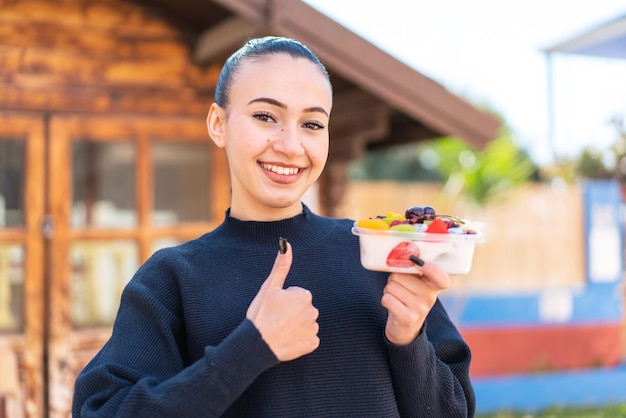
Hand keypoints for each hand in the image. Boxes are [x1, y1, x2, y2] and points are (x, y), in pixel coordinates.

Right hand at [246, 241, 319, 360]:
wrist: (257, 344)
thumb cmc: (261, 314)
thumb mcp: (269, 287)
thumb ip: (281, 265)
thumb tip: (286, 244)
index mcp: (305, 296)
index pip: (297, 295)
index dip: (284, 300)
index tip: (275, 307)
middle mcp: (313, 312)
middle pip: (303, 308)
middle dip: (292, 312)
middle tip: (276, 319)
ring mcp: (313, 329)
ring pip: (306, 323)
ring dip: (296, 326)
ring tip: (280, 330)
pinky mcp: (312, 344)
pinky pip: (308, 339)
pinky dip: (300, 339)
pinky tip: (287, 339)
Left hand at [382, 262, 450, 345]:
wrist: (405, 329)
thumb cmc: (408, 299)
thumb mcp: (416, 284)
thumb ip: (412, 270)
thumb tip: (401, 256)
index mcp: (434, 286)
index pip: (442, 278)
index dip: (432, 269)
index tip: (421, 264)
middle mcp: (430, 297)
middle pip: (400, 276)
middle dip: (394, 280)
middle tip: (401, 290)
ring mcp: (420, 308)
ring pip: (391, 286)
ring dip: (389, 290)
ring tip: (397, 298)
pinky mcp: (407, 318)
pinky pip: (387, 298)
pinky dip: (385, 300)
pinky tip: (393, 306)